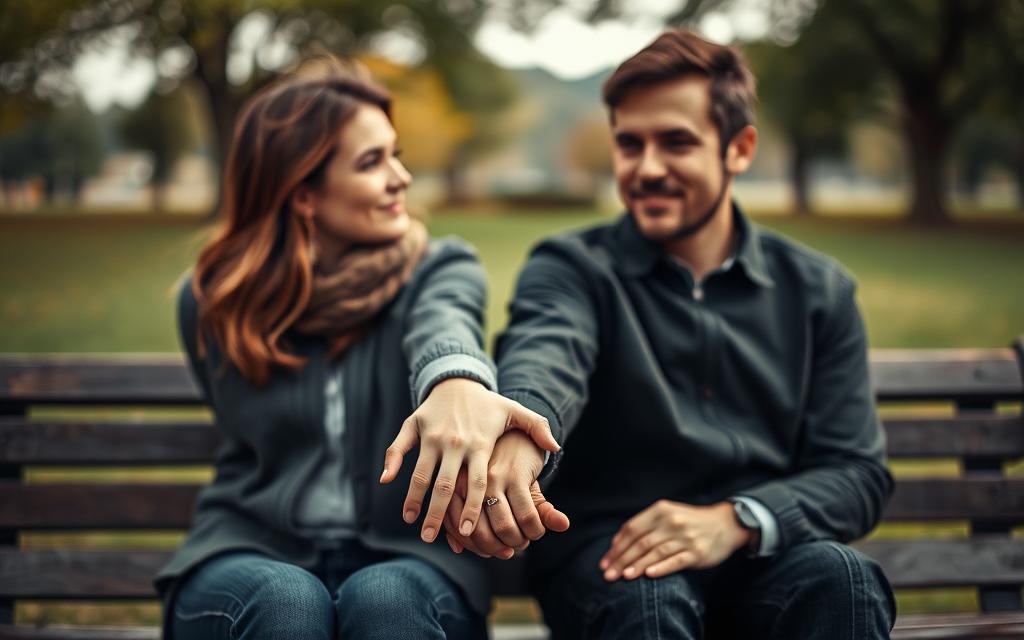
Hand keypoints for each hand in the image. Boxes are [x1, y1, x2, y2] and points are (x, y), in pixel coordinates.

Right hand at [379, 378, 559, 543]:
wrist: (458, 379)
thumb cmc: (488, 404)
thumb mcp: (515, 412)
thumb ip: (537, 429)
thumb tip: (556, 448)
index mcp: (480, 444)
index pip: (477, 483)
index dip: (472, 508)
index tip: (466, 531)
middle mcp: (455, 442)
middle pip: (446, 485)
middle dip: (436, 514)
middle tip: (429, 539)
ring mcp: (433, 435)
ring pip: (421, 472)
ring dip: (413, 498)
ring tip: (411, 521)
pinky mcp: (415, 425)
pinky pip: (399, 446)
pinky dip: (391, 462)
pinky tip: (386, 481)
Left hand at [442, 431, 568, 557]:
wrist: (516, 434)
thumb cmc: (494, 468)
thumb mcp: (481, 494)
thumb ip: (468, 521)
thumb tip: (456, 549)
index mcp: (456, 487)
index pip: (459, 532)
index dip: (477, 548)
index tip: (494, 551)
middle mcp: (471, 484)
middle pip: (479, 534)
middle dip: (497, 549)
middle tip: (511, 550)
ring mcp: (494, 481)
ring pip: (504, 528)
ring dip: (517, 541)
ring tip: (525, 539)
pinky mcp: (517, 477)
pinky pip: (527, 516)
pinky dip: (533, 529)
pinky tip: (537, 529)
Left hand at [599, 500, 750, 580]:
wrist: (724, 524)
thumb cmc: (689, 521)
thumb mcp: (667, 514)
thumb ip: (645, 525)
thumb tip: (616, 543)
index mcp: (661, 510)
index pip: (632, 529)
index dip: (616, 546)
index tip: (605, 561)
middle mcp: (672, 522)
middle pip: (641, 542)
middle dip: (622, 559)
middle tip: (608, 574)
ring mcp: (686, 537)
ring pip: (656, 552)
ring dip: (637, 565)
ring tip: (623, 576)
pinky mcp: (698, 553)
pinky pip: (676, 561)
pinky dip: (661, 568)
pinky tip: (649, 574)